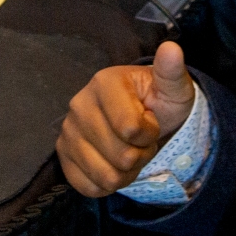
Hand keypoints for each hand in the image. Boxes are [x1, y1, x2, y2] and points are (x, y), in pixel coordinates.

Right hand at [55, 41, 196, 197]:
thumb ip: (172, 72)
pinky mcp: (63, 155)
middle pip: (121, 156)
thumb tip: (172, 49)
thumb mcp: (173, 89)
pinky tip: (113, 164)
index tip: (150, 120)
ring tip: (129, 151)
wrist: (144, 121)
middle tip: (141, 140)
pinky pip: (88, 187)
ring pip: (106, 176)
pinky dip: (108, 184)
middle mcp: (78, 105)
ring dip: (127, 172)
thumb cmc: (159, 102)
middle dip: (141, 154)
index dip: (150, 133)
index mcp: (103, 83)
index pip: (131, 129)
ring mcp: (67, 132)